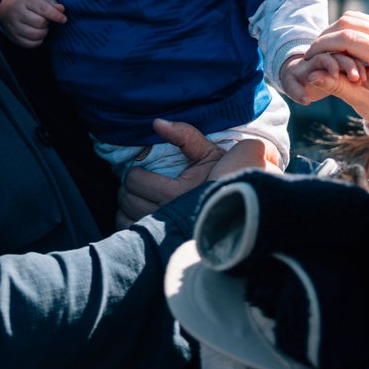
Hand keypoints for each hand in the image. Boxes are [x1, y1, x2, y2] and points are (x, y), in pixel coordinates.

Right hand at [0, 0, 65, 47]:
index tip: (64, 19)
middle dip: (47, 23)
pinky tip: (37, 35)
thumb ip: (51, 2)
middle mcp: (16, 12)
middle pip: (40, 23)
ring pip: (34, 35)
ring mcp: (12, 25)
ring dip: (43, 33)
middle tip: (46, 20)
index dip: (56, 15)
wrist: (6, 5)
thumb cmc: (28, 0)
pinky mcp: (12, 36)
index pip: (43, 9)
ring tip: (42, 27)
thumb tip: (61, 10)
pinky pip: (29, 44)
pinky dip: (37, 41)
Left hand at [115, 120, 270, 228]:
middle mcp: (169, 214)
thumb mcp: (208, 152)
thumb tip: (156, 123)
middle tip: (136, 181)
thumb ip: (185, 135)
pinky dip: (129, 223)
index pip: (137, 181)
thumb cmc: (224, 176)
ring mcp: (164, 233)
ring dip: (126, 206)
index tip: (140, 170)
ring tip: (136, 197)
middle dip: (128, 188)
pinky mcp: (162, 245)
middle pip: (129, 200)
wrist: (241, 206)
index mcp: (177, 192)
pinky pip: (133, 234)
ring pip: (126, 218)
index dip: (134, 173)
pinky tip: (139, 214)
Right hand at [294, 11, 368, 132]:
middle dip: (327, 36)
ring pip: (354, 18)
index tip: (308, 56)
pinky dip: (344, 29)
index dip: (325, 44)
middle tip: (312, 52)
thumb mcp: (361, 101)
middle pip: (350, 23)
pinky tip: (335, 44)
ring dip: (334, 30)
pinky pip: (361, 21)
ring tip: (322, 48)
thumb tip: (311, 76)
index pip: (349, 39)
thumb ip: (337, 86)